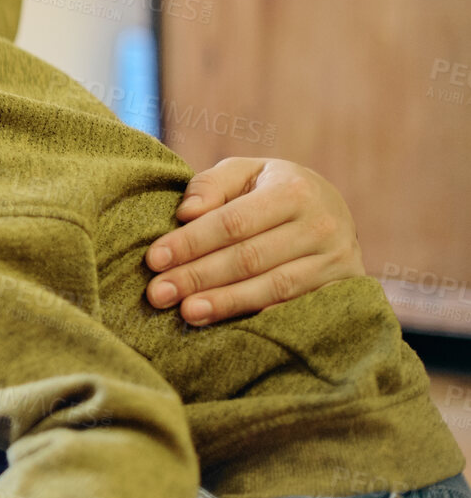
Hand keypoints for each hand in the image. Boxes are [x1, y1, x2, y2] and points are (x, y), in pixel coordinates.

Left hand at [145, 157, 364, 324]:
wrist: (333, 211)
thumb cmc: (273, 189)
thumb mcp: (245, 173)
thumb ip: (212, 184)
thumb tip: (186, 213)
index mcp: (294, 190)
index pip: (232, 222)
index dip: (191, 242)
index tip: (154, 259)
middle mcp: (321, 225)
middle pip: (249, 258)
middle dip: (198, 277)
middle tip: (158, 294)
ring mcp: (336, 260)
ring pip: (272, 287)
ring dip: (225, 302)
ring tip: (186, 312)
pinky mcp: (343, 288)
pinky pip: (296, 307)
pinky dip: (259, 317)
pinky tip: (228, 325)